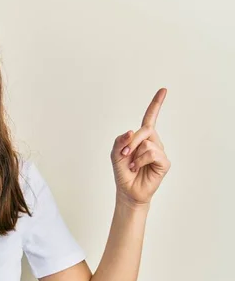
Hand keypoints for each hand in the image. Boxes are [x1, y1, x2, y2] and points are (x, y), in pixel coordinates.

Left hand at [111, 88, 171, 206]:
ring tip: (132, 165)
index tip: (163, 90)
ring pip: (148, 142)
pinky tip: (138, 168)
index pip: (150, 118)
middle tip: (124, 154)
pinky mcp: (164, 162)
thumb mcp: (115, 154)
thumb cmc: (123, 172)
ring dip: (135, 153)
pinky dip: (141, 160)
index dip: (156, 104)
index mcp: (142, 138)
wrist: (127, 191)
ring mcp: (160, 152)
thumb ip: (120, 141)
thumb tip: (130, 131)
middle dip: (131, 141)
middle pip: (145, 129)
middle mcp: (153, 142)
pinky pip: (153, 153)